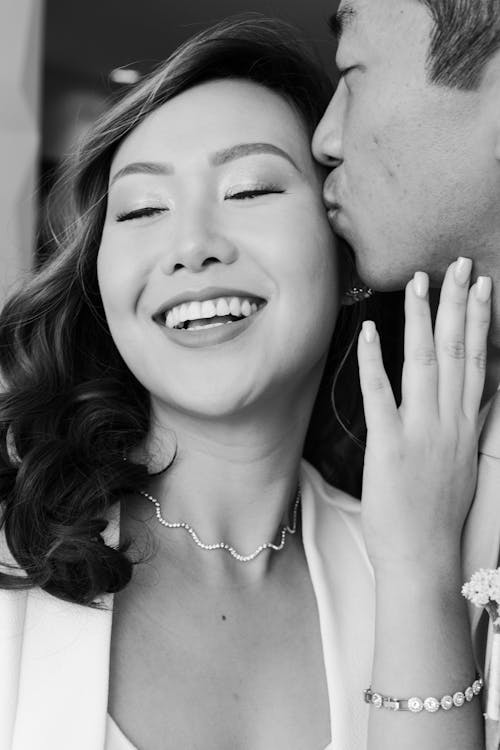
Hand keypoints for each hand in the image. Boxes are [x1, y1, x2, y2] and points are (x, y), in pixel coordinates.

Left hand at [358, 258, 491, 574]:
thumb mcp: (464, 463)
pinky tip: (369, 330)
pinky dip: (374, 361)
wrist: (423, 557)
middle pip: (456, 352)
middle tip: (458, 265)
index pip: (478, 361)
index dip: (480, 321)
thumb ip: (466, 425)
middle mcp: (450, 422)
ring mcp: (421, 431)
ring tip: (419, 282)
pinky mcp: (389, 445)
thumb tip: (471, 396)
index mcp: (468, 425)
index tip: (482, 287)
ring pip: (423, 363)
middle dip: (458, 305)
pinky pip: (380, 394)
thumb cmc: (439, 515)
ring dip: (421, 319)